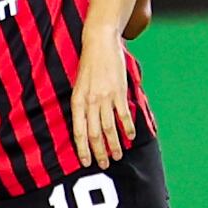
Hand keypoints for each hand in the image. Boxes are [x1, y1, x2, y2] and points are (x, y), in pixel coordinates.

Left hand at [70, 22, 139, 167]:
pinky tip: (130, 137)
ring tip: (118, 156)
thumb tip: (86, 125)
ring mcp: (105, 98)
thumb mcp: (78, 85)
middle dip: (99, 152)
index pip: (78, 131)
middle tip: (104, 164)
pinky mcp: (118, 92)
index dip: (82, 149)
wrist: (99, 43)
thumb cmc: (88, 65)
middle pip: (94, 134)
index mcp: (77, 101)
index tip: (85, 162)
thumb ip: (82, 105)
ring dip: (114, 145)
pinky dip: (127, 128)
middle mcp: (90, 102)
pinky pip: (123, 115)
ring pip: (109, 128)